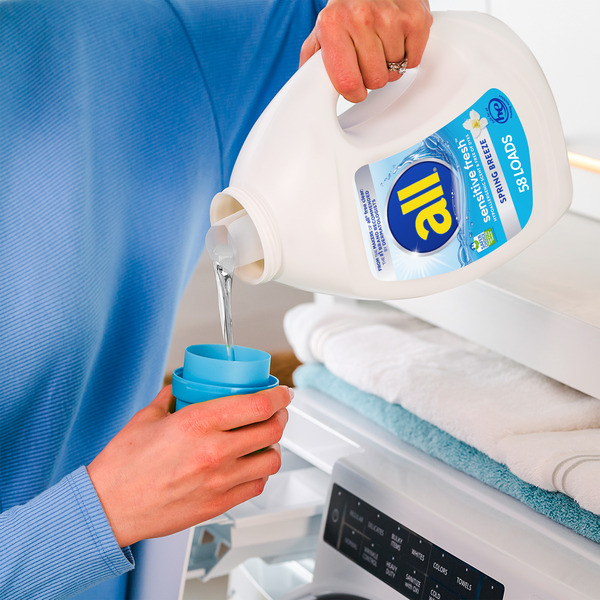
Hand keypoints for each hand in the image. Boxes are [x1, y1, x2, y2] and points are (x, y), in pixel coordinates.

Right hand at [87, 385, 291, 547]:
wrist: (107, 509)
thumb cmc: (122, 467)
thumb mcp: (147, 418)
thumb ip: (170, 397)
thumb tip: (183, 386)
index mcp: (198, 423)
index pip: (257, 404)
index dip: (279, 396)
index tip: (282, 393)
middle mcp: (214, 451)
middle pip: (271, 429)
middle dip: (281, 416)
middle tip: (276, 412)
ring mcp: (219, 481)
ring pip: (270, 460)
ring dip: (273, 446)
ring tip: (265, 439)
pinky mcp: (217, 504)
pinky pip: (256, 486)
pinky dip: (260, 472)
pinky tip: (251, 465)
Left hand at [300, 0, 432, 102]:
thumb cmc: (348, 7)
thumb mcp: (321, 30)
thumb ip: (312, 60)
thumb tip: (308, 89)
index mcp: (332, 24)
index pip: (348, 83)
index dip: (354, 93)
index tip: (354, 88)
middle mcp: (360, 17)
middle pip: (375, 81)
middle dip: (372, 76)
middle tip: (368, 57)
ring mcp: (390, 17)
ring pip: (394, 71)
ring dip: (389, 64)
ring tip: (381, 43)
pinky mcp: (416, 18)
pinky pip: (412, 60)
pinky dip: (406, 55)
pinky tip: (396, 38)